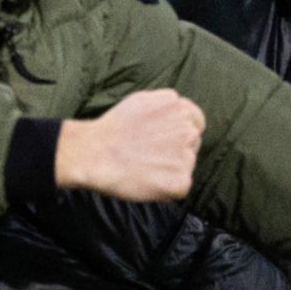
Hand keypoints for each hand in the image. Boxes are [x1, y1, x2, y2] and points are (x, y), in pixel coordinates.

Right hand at [56, 89, 203, 201]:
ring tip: (144, 167)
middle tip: (149, 155)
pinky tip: (146, 181)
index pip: (196, 123)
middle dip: (176, 149)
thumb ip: (166, 106)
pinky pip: (179, 187)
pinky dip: (165, 188)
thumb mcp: (144, 100)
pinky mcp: (181, 181)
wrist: (94, 153)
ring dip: (170, 168)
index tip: (166, 141)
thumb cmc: (112, 128)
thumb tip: (175, 112)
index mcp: (183, 109)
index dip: (180, 133)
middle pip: (192, 144)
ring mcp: (187, 156)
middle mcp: (190, 131)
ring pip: (185, 165)